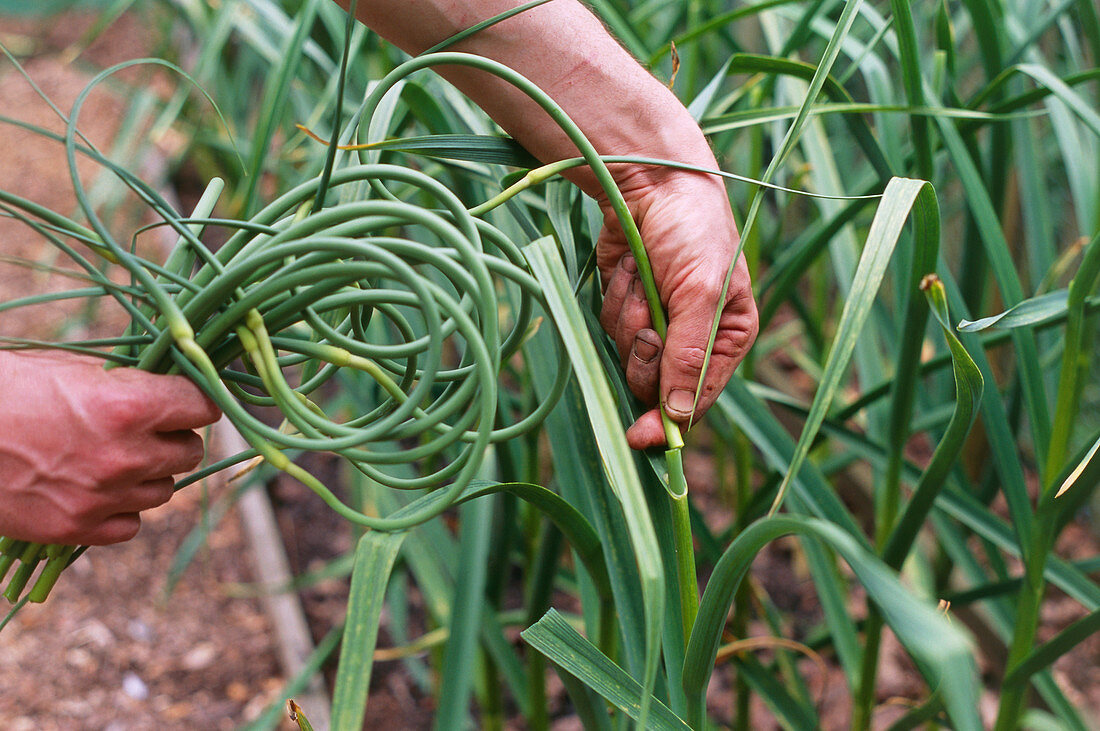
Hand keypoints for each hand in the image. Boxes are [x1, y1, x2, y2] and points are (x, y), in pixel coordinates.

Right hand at [0, 351, 220, 544]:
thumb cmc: (10, 387)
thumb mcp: (76, 369)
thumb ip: (131, 385)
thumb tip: (175, 386)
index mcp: (130, 406)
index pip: (203, 407)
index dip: (195, 402)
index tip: (187, 401)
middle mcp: (125, 455)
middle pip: (189, 452)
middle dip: (174, 438)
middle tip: (150, 429)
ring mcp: (102, 497)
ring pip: (164, 490)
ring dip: (150, 474)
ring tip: (117, 457)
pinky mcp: (75, 528)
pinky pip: (130, 525)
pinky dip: (122, 510)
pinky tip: (100, 489)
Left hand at [597, 169, 757, 448]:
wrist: (650, 179)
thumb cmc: (691, 229)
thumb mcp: (702, 289)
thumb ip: (691, 354)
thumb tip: (680, 415)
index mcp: (729, 337)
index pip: (697, 400)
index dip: (668, 422)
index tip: (640, 438)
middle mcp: (694, 338)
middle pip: (654, 385)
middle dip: (643, 350)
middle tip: (648, 316)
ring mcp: (657, 323)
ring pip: (626, 355)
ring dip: (627, 315)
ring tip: (642, 276)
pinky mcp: (625, 306)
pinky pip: (608, 327)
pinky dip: (613, 298)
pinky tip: (627, 268)